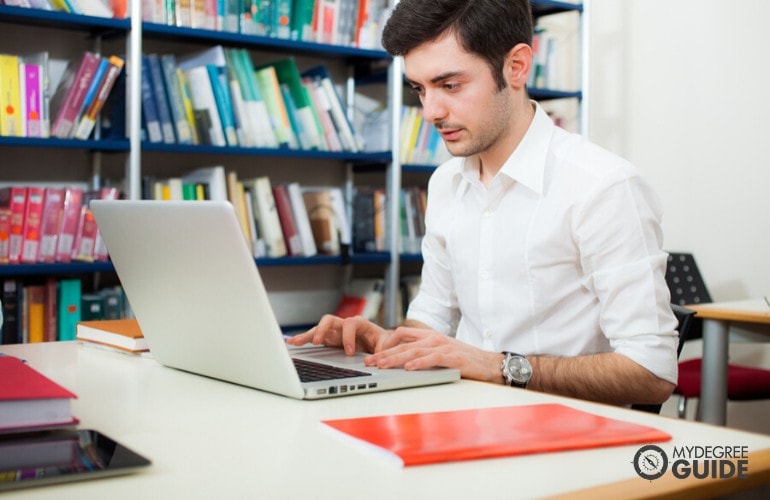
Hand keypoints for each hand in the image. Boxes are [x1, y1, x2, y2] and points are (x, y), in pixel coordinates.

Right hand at [285, 314, 388, 355]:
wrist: (381, 344)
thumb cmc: (384, 342)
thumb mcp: (388, 344)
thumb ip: (386, 347)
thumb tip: (384, 353)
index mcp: (361, 324)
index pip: (351, 324)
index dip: (349, 337)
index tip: (350, 353)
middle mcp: (345, 325)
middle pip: (330, 320)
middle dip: (322, 330)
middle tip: (318, 341)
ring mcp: (335, 332)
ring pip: (319, 328)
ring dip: (308, 335)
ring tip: (295, 342)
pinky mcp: (329, 339)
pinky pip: (315, 337)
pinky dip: (304, 339)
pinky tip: (292, 343)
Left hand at [364, 326, 504, 382]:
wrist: (490, 364)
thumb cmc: (465, 361)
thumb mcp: (441, 352)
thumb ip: (424, 353)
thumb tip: (404, 361)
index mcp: (430, 336)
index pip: (402, 334)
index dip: (386, 343)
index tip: (374, 354)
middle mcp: (434, 338)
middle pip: (403, 344)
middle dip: (384, 353)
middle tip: (369, 362)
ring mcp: (443, 346)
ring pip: (413, 351)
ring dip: (395, 359)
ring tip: (381, 365)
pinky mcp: (452, 357)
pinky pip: (431, 359)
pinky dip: (419, 363)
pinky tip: (408, 369)